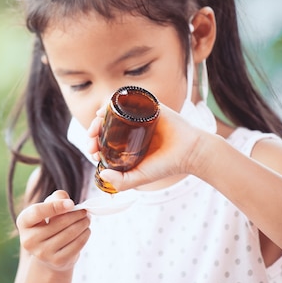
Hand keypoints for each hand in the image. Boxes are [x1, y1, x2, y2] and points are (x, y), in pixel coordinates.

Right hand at [16, 190, 90, 271]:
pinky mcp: (56, 261)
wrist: (48, 254)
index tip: (71, 204)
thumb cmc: (48, 224)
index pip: (37, 211)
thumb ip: (56, 198)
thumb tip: (67, 202)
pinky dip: (84, 235)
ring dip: (83, 223)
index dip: (55, 206)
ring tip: (87, 219)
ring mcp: (42, 253)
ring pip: (70, 233)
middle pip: (59, 222)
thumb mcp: (48, 208)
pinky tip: (86, 230)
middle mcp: (29, 240)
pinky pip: (76, 245)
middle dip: (76, 214)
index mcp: (23, 222)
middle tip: (84, 211)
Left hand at [88, 102, 205, 190]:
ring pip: (112, 114)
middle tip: (91, 141)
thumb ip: (121, 182)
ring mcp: (138, 118)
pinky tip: (103, 110)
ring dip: (98, 119)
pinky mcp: (146, 106)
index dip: (95, 146)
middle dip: (93, 133)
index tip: (93, 152)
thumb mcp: (140, 178)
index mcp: (127, 147)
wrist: (189, 152)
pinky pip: (127, 100)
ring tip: (94, 129)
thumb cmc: (166, 166)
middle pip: (105, 127)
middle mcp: (130, 131)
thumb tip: (102, 174)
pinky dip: (112, 102)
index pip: (105, 143)